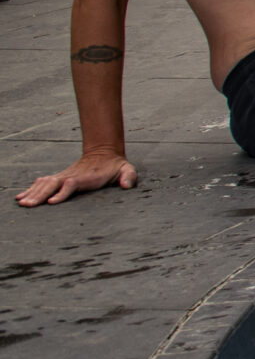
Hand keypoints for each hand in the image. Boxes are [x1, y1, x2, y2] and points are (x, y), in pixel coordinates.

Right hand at [18, 149, 137, 206]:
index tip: (51, 202)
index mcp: (86, 177)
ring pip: (45, 184)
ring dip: (32, 193)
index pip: (71, 184)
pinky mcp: (59, 178)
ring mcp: (63, 176)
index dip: (62, 193)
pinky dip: (31, 189)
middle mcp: (71, 176)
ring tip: (22, 203)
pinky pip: (42, 183)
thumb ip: (128, 177)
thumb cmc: (116, 167)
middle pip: (53, 185)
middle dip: (40, 195)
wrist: (104, 154)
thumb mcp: (127, 170)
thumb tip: (126, 185)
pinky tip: (21, 197)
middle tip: (28, 205)